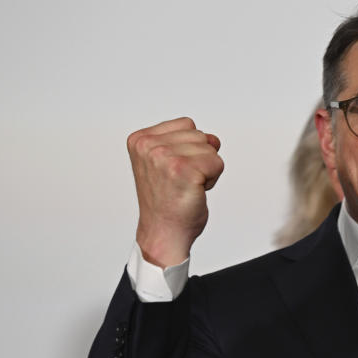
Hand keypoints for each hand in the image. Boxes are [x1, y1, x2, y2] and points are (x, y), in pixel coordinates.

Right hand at [127, 117, 223, 267]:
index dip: (188, 149)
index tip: (172, 171)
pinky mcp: (182, 170)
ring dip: (206, 170)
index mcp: (140, 140)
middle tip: (181, 182)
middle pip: (200, 135)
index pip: (186, 124)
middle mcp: (148, 145)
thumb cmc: (168, 201)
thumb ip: (189, 141)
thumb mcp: (170, 161)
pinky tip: (194, 191)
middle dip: (199, 159)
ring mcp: (163, 157)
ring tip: (186, 186)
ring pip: (210, 148)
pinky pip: (217, 163)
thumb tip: (214, 138)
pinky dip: (213, 179)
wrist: (164, 233)